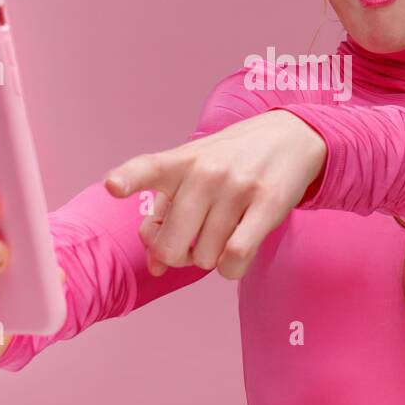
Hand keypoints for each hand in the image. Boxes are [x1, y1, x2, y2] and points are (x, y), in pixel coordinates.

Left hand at [103, 110, 326, 279]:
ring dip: (211, 258)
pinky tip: (236, 252)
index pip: (148, 168)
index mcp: (180, 162)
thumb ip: (165, 217)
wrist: (290, 136)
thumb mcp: (193, 173)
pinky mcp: (268, 203)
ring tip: (222, 235)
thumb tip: (155, 267)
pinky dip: (231, 268)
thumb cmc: (231, 161)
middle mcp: (206, 173)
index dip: (128, 179)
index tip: (113, 186)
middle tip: (192, 243)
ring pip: (205, 258)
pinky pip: (236, 257)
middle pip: (172, 246)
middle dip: (178, 256)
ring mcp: (237, 187)